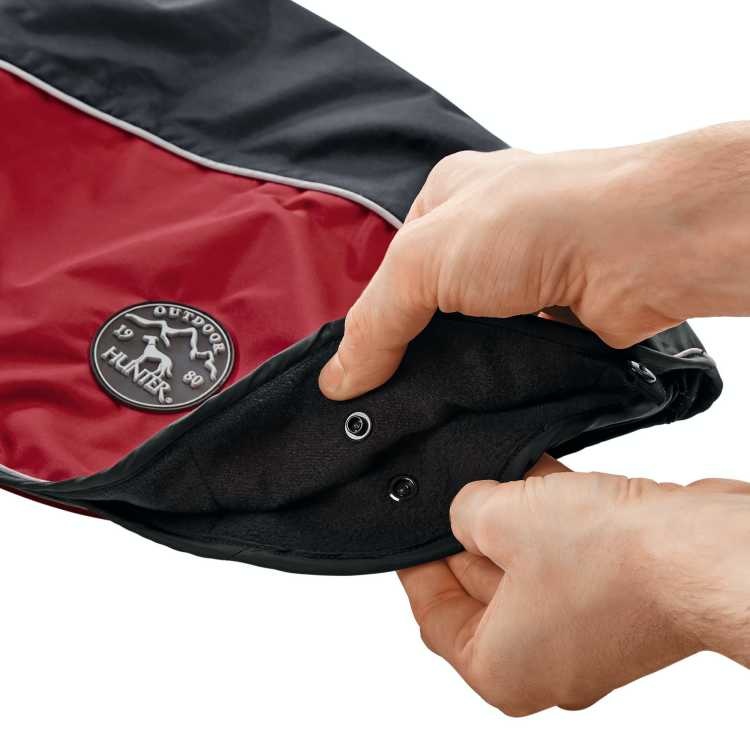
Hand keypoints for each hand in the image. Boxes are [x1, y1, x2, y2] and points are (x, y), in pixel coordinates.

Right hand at [320, 124, 749, 399]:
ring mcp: (521, 278)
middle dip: (411, 352)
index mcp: (445, 201)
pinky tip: (470, 407)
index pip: (389, 272)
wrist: (640, 249)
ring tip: (424, 415)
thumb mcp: (424, 260)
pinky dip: (487, 384)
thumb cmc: (538, 220)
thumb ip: (375, 322)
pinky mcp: (550, 319)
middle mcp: (483, 237)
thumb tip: (338, 380)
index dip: (372, 321)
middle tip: (385, 403)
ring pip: (465, 340)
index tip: (355, 374)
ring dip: (451, 372)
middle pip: (427, 308)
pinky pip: (503, 361)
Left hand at [398, 456, 749, 714]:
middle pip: (482, 593)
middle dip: (467, 535)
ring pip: (528, 567)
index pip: (436, 619)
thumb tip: (467, 510)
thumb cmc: (610, 559)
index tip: (410, 533)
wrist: (704, 552)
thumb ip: (464, 514)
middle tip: (452, 495)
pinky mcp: (620, 601)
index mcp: (503, 668)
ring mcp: (587, 632)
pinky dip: (550, 521)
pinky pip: (568, 557)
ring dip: (512, 520)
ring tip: (495, 477)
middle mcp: (546, 661)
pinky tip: (538, 477)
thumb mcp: (500, 519)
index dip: (417, 567)